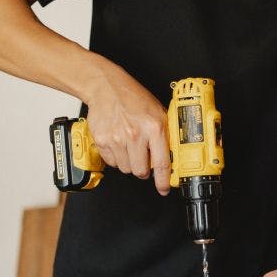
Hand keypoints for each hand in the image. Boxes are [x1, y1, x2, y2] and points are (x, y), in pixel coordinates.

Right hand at [83, 64, 170, 194]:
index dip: (164, 181)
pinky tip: (119, 144)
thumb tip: (173, 156)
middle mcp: (135, 135)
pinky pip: (112, 163)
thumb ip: (165, 134)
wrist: (106, 88)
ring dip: (129, 163)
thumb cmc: (134, 98)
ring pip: (126, 169)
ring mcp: (117, 139)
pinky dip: (116, 158)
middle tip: (144, 159)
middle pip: (141, 171)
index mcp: (154, 128)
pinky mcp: (102, 141)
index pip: (162, 163)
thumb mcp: (158, 113)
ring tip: (130, 146)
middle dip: (144, 169)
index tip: (164, 188)